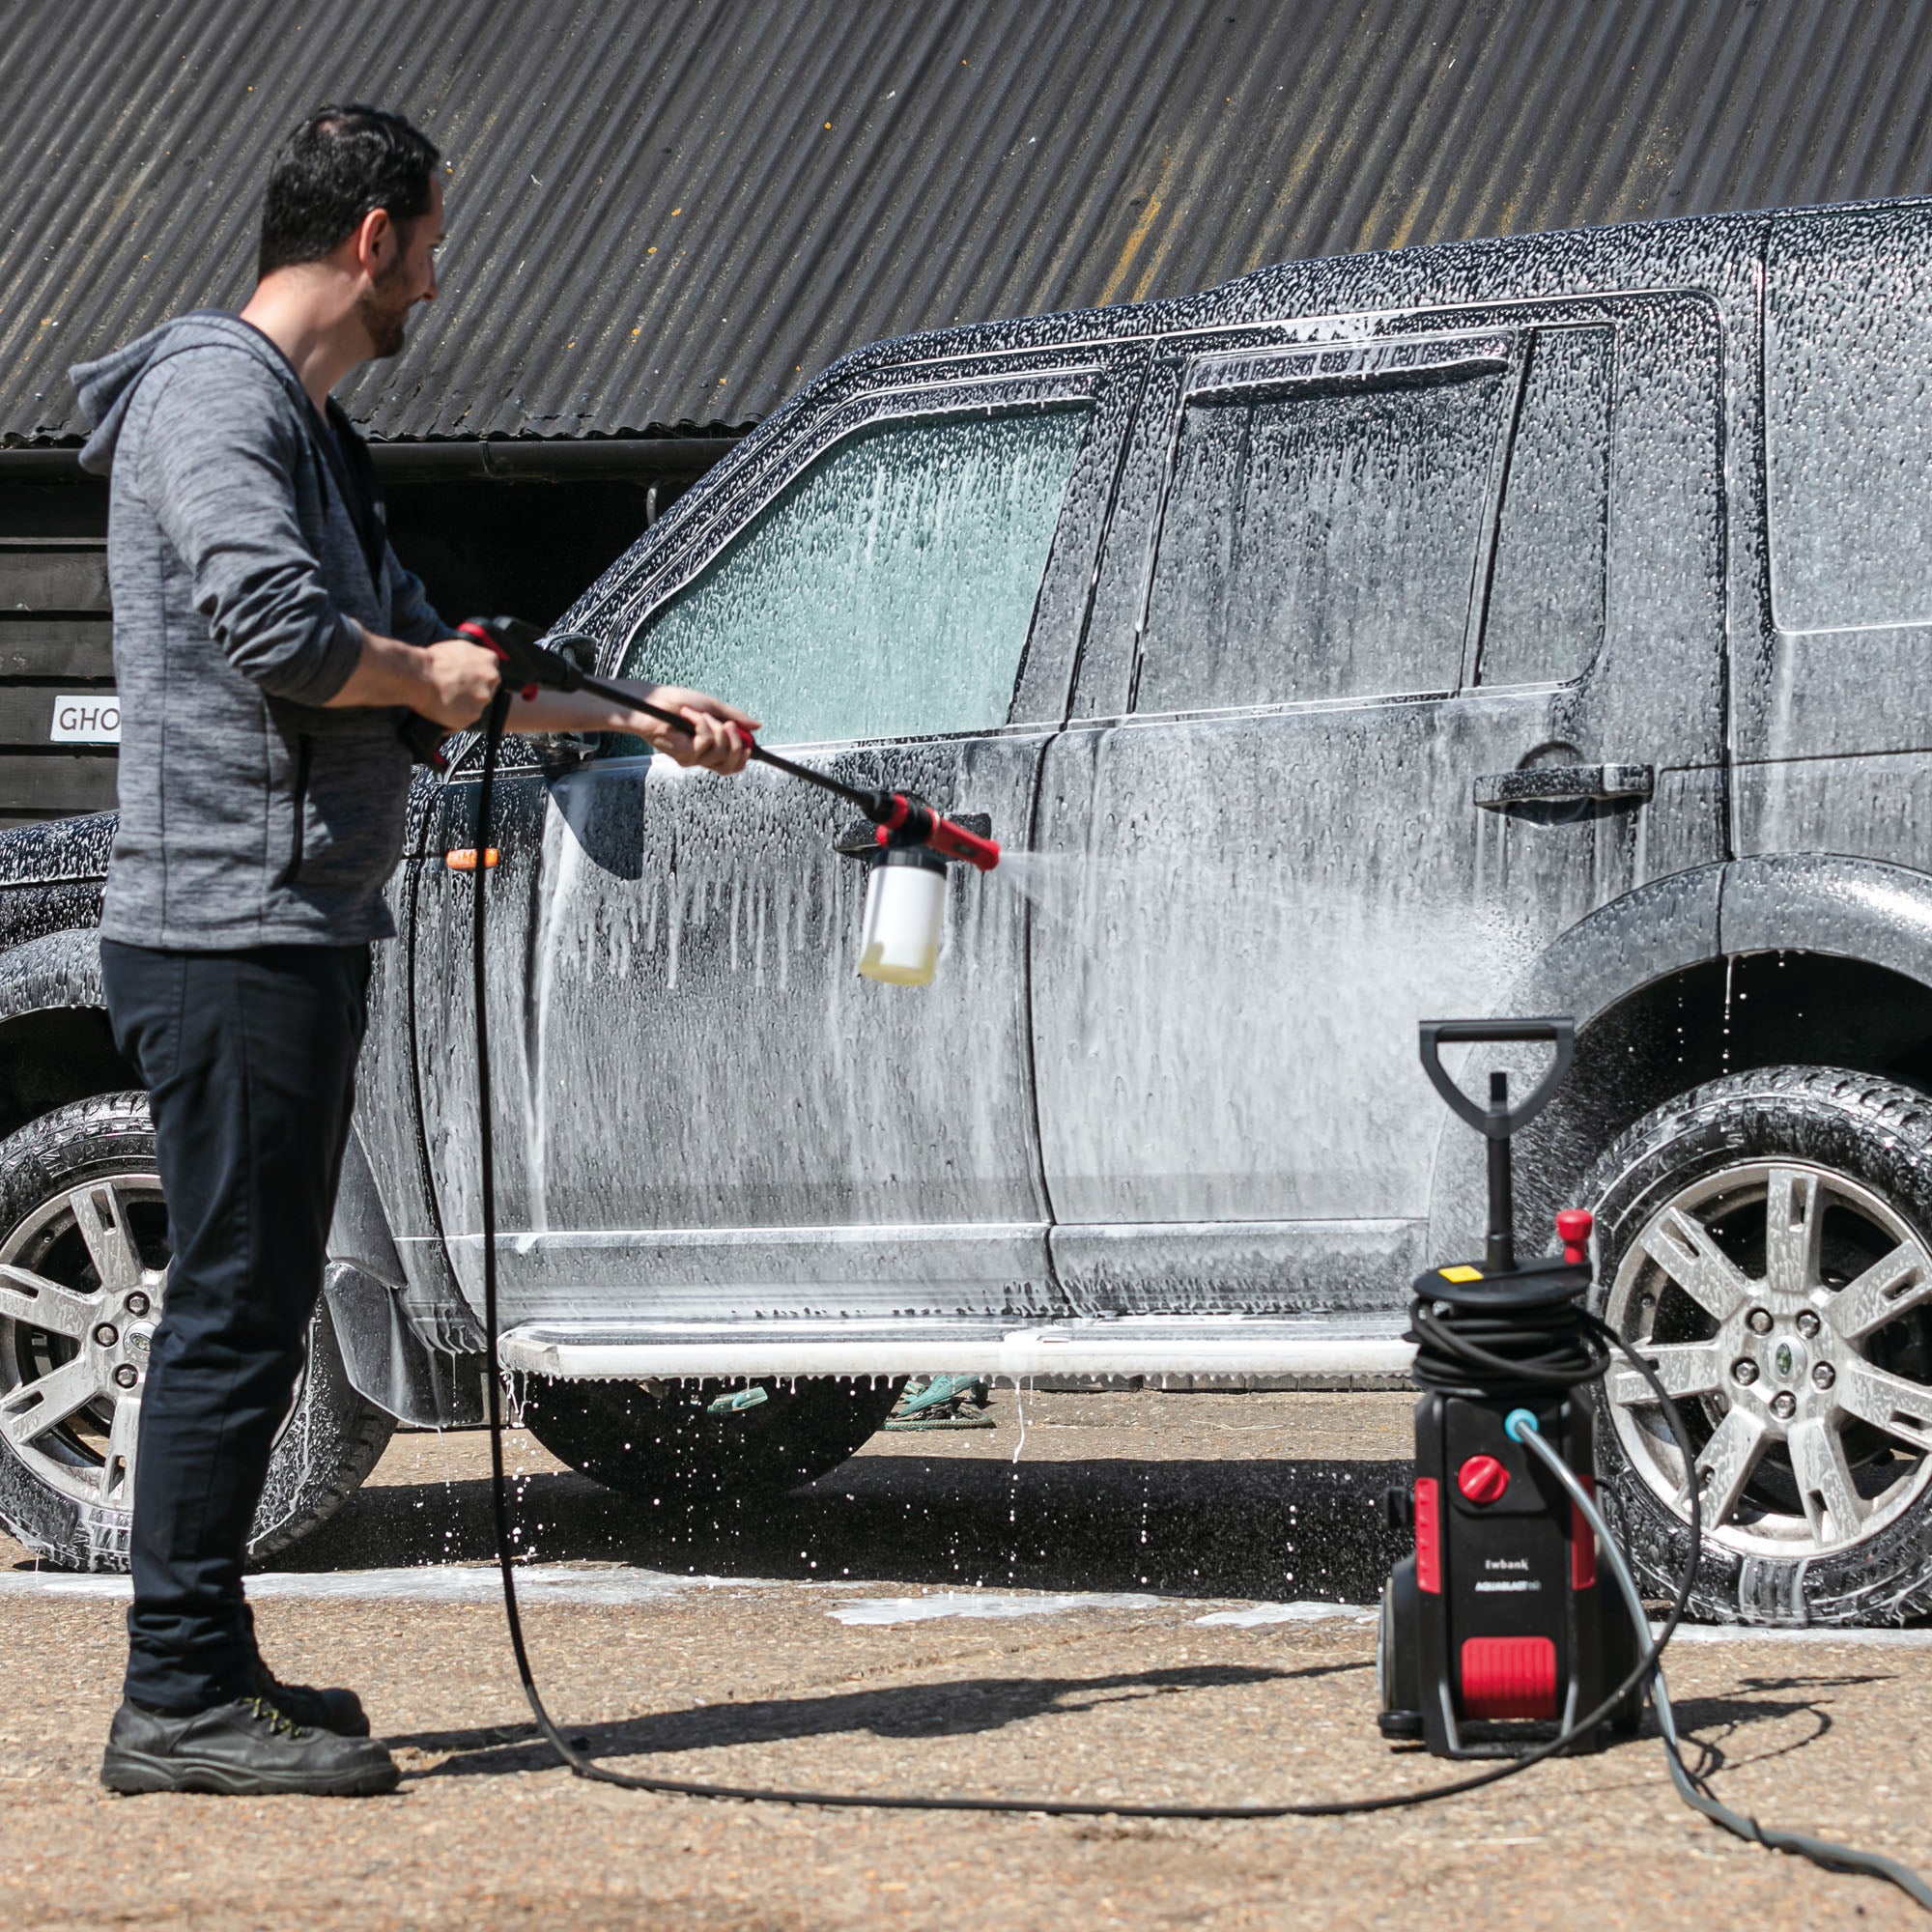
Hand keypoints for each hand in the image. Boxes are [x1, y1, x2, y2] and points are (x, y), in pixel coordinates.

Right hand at [414, 638, 502, 728]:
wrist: (420, 676)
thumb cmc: (433, 661)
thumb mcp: (458, 647)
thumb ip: (472, 657)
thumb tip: (471, 663)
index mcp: (489, 659)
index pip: (491, 672)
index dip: (477, 677)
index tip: (467, 680)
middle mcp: (491, 679)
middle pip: (487, 689)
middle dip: (473, 692)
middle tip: (454, 691)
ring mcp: (483, 698)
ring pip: (476, 706)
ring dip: (464, 706)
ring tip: (444, 700)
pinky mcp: (473, 715)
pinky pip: (465, 720)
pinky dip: (454, 718)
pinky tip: (441, 711)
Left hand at [628, 686, 759, 773]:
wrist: (655, 701)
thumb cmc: (678, 702)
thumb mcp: (714, 706)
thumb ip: (735, 717)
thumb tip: (757, 725)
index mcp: (710, 748)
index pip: (733, 764)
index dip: (744, 756)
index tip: (748, 742)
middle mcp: (703, 757)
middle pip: (732, 766)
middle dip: (736, 742)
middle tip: (726, 724)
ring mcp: (694, 758)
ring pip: (721, 752)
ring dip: (714, 727)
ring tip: (700, 715)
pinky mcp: (684, 755)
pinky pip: (705, 742)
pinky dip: (700, 723)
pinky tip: (688, 715)